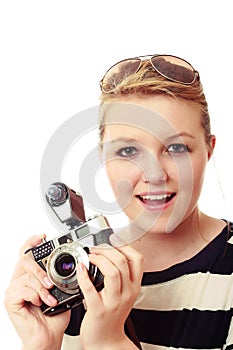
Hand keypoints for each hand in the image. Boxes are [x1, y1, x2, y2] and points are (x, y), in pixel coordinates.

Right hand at [4, 235, 69, 349]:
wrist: (49, 337)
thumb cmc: (54, 317)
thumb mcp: (60, 291)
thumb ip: (59, 276)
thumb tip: (71, 263)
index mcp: (30, 277)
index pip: (26, 254)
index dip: (32, 242)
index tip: (42, 237)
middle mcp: (20, 281)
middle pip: (25, 260)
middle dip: (41, 270)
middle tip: (51, 283)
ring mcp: (13, 290)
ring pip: (29, 276)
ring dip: (43, 289)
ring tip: (50, 299)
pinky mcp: (10, 300)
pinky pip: (25, 289)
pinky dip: (37, 296)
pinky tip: (40, 304)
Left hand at [76, 240, 143, 349]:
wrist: (106, 341)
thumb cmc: (113, 315)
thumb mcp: (124, 294)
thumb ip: (122, 276)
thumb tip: (110, 253)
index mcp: (134, 286)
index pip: (137, 259)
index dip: (125, 246)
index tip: (113, 240)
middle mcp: (127, 293)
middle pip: (122, 262)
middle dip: (107, 250)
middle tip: (96, 249)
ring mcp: (113, 302)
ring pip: (112, 272)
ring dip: (98, 259)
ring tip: (90, 256)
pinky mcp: (98, 310)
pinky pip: (90, 288)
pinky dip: (83, 276)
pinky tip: (80, 269)